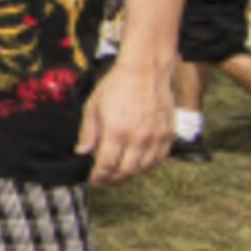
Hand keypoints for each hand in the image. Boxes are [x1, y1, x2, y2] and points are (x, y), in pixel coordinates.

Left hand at [76, 60, 174, 185]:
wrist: (145, 70)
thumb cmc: (118, 85)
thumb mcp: (93, 106)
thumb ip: (88, 132)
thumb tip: (82, 151)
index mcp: (116, 131)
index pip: (106, 165)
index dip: (98, 177)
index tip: (94, 179)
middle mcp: (137, 137)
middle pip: (125, 171)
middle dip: (112, 179)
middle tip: (105, 180)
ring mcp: (155, 137)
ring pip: (143, 168)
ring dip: (130, 174)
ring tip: (120, 173)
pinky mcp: (167, 133)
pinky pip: (159, 159)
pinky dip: (148, 165)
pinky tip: (139, 163)